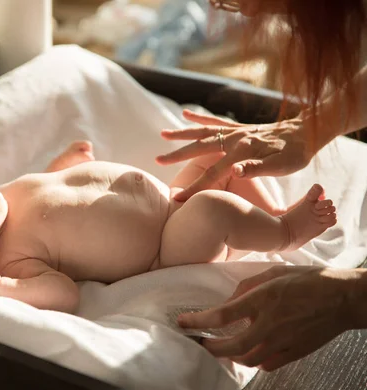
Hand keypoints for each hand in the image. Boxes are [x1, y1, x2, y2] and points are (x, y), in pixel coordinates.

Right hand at [156, 110, 313, 200]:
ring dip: (182, 134)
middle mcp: (234, 139)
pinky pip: (215, 122)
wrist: (308, 131)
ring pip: (203, 132)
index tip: (176, 198)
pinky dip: (199, 119)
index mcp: (240, 152)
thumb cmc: (295, 154)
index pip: (212, 174)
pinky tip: (186, 115)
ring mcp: (235, 131)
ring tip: (163, 134)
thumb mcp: (281, 166)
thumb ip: (256, 169)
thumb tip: (235, 172)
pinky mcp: (239, 127)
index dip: (194, 187)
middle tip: (157, 161)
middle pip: (199, 147)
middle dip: (177, 155)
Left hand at [177, 265, 355, 370]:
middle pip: (231, 345)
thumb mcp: (273, 273)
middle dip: (210, 347)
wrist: (344, 298)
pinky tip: (249, 351)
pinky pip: (267, 364)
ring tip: (221, 347)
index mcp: (263, 299)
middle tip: (199, 342)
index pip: (222, 315)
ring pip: (248, 358)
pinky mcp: (295, 352)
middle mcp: (270, 323)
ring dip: (230, 355)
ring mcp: (283, 341)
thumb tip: (228, 302)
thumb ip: (246, 287)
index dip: (198, 321)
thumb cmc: (309, 280)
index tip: (183, 322)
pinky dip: (254, 360)